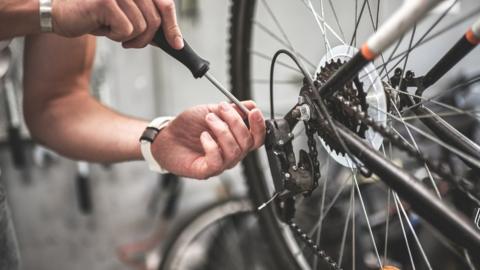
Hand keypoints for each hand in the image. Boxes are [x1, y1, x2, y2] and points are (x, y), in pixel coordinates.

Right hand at [52, 0, 182, 48]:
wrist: (59, 14)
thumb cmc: (92, 15)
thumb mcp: (125, 18)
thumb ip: (146, 22)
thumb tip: (172, 37)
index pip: (165, 4)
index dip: (173, 26)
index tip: (177, 43)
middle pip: (155, 20)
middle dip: (145, 38)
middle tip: (129, 42)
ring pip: (142, 27)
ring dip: (127, 37)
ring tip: (110, 29)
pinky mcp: (106, 1)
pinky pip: (126, 30)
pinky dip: (115, 36)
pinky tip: (102, 27)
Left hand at [152, 101, 265, 178]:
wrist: (166, 136)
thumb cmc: (187, 126)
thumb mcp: (211, 111)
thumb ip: (231, 109)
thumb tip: (250, 105)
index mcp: (235, 140)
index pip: (257, 137)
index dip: (259, 125)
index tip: (253, 111)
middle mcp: (231, 153)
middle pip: (247, 142)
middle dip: (236, 122)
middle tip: (221, 108)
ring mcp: (220, 163)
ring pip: (234, 150)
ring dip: (222, 130)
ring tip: (209, 119)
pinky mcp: (207, 171)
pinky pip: (217, 161)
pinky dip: (211, 145)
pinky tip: (203, 136)